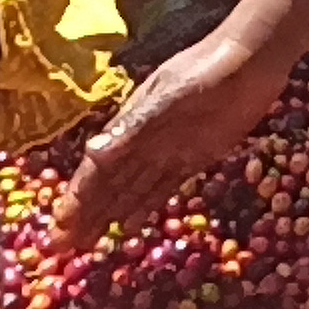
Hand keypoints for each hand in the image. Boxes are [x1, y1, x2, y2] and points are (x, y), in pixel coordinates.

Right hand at [57, 0, 302, 242]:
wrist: (249, 62)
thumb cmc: (204, 72)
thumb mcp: (167, 97)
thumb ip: (132, 127)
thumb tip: (93, 153)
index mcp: (129, 124)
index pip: (96, 169)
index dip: (77, 198)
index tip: (59, 226)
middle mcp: (141, 142)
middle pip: (107, 185)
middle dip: (84, 214)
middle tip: (61, 246)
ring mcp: (166, 152)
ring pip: (130, 190)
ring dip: (108, 214)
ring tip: (87, 243)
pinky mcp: (192, 158)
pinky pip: (161, 188)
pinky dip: (143, 207)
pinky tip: (130, 225)